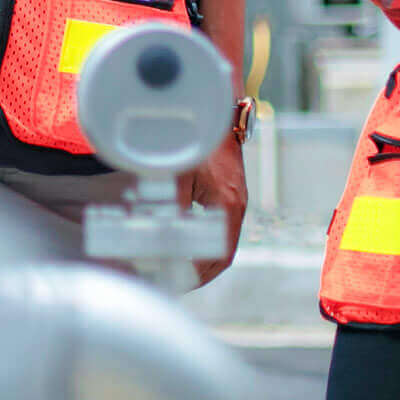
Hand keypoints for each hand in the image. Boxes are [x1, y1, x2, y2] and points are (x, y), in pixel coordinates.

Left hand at [179, 135, 246, 285]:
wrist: (214, 115)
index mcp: (227, 206)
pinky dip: (204, 243)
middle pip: (222, 254)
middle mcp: (235, 206)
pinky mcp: (226, 193)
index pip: (220, 256)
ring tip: (179, 271)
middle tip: (175, 283)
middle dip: (200, 272)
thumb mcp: (179, 176)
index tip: (180, 283)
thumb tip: (164, 239)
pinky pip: (219, 228)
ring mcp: (233, 201)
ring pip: (221, 242)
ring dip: (203, 260)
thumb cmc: (195, 143)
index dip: (201, 274)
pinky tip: (186, 245)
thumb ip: (174, 208)